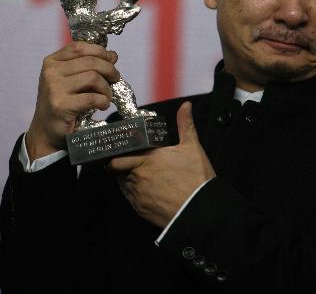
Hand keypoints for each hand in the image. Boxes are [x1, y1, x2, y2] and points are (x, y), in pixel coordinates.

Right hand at [26, 41, 119, 160]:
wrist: (46, 130)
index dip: (100, 51)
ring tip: (107, 96)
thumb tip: (112, 55)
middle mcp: (51, 72)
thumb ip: (88, 65)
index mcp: (52, 62)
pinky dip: (103, 101)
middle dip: (109, 70)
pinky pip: (92, 97)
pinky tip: (103, 105)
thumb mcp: (71, 79)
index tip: (111, 60)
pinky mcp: (61, 105)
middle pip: (91, 62)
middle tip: (115, 79)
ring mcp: (54, 88)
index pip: (79, 47)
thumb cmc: (63, 102)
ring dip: (106, 88)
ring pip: (93, 77)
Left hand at [107, 101, 215, 227]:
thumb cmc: (196, 177)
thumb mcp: (192, 147)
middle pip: (115, 169)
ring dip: (125, 178)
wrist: (200, 209)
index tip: (122, 149)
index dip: (118, 152)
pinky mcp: (140, 209)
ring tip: (137, 174)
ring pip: (122, 183)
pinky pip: (129, 198)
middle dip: (117, 165)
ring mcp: (138, 194)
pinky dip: (133, 193)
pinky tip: (145, 189)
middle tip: (126, 161)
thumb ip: (185, 124)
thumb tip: (186, 105)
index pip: (119, 155)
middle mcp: (138, 176)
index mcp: (148, 158)